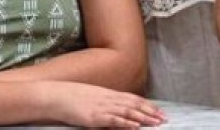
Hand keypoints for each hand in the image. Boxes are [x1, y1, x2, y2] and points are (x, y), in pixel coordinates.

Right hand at [41, 81, 166, 126]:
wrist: (55, 96)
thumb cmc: (72, 97)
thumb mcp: (93, 97)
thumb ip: (106, 102)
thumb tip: (118, 109)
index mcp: (109, 93)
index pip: (134, 99)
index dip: (148, 105)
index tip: (159, 110)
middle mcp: (109, 99)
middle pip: (135, 105)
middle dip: (151, 112)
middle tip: (164, 119)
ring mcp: (102, 107)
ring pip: (128, 112)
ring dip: (144, 118)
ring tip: (156, 123)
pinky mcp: (94, 117)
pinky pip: (113, 120)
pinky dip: (126, 123)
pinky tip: (135, 126)